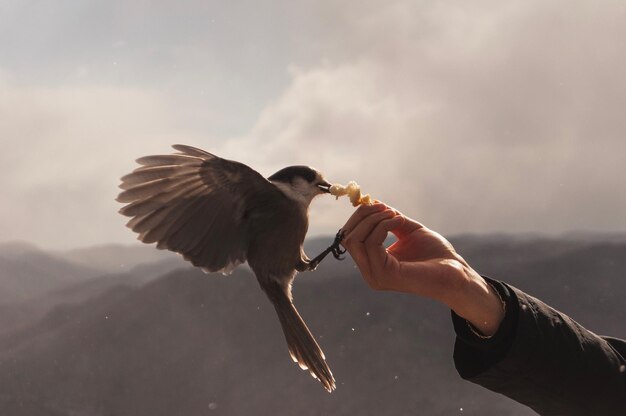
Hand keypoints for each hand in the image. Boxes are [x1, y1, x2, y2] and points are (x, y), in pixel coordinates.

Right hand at [341, 203, 504, 335]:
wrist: (455, 271)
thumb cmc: (435, 254)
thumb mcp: (408, 231)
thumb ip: (389, 220)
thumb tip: (373, 203)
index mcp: (372, 264)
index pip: (350, 238)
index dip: (359, 217)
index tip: (377, 203)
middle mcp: (369, 272)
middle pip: (348, 237)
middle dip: (363, 216)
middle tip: (383, 206)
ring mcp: (375, 275)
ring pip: (356, 239)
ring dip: (373, 220)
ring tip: (394, 214)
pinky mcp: (385, 275)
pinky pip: (372, 243)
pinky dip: (383, 226)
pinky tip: (399, 220)